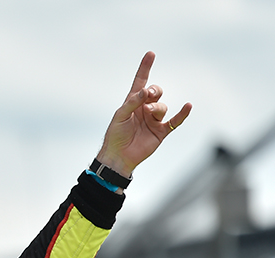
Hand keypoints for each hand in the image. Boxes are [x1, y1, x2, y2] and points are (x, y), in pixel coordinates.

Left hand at [96, 51, 192, 176]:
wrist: (119, 156)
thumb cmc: (115, 135)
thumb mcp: (120, 115)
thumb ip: (132, 102)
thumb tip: (146, 91)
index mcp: (132, 102)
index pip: (140, 81)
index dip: (145, 68)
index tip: (150, 54)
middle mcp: (144, 109)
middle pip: (156, 92)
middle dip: (154, 91)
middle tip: (148, 95)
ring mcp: (154, 120)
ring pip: (162, 106)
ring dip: (156, 108)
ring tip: (148, 113)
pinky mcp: (161, 131)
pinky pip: (175, 121)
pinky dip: (182, 114)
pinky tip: (188, 106)